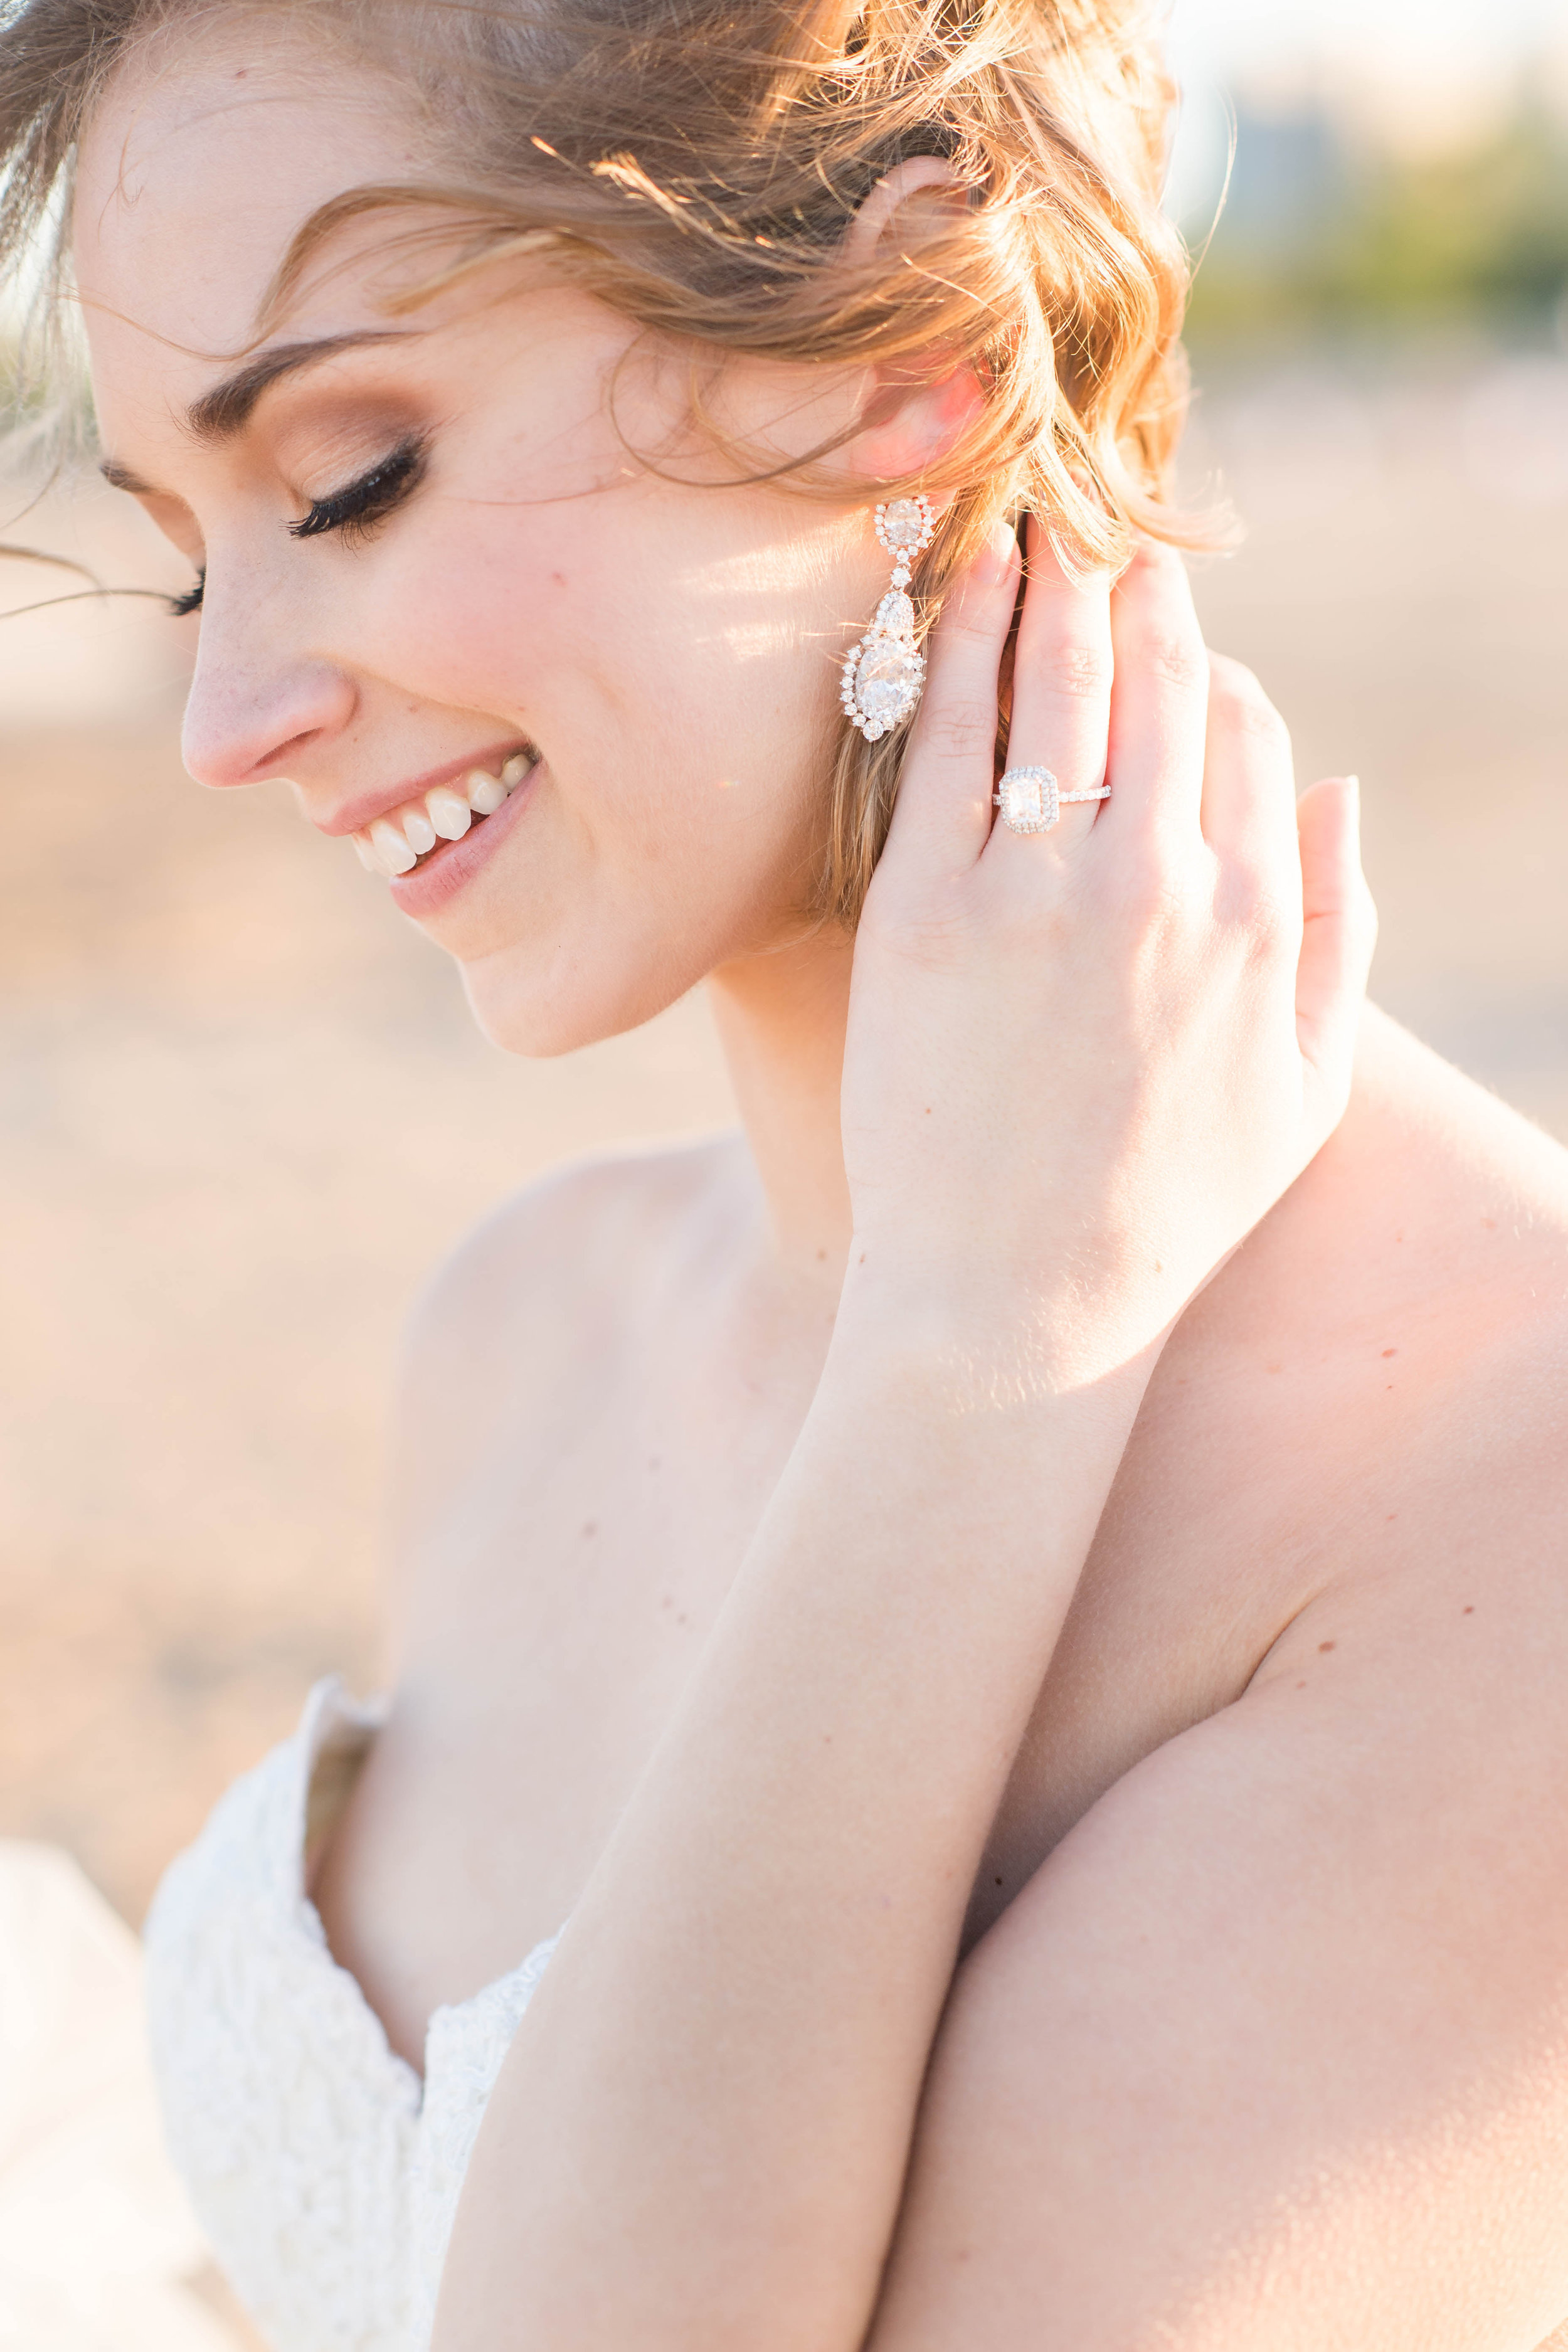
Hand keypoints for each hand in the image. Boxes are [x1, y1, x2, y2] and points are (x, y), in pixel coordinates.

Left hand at [840, 522, 1375, 1368]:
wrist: (1013, 1304)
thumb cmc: (1166, 1206)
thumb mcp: (1305, 1086)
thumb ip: (1342, 926)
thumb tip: (1342, 787)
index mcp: (1258, 915)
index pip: (1249, 732)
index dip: (1216, 671)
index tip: (1182, 637)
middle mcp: (1156, 884)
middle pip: (1160, 684)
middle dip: (1143, 591)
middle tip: (1115, 536)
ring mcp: (1033, 893)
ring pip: (1054, 687)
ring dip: (1052, 585)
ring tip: (1039, 528)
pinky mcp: (921, 912)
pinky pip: (944, 740)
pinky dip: (958, 646)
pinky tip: (961, 589)